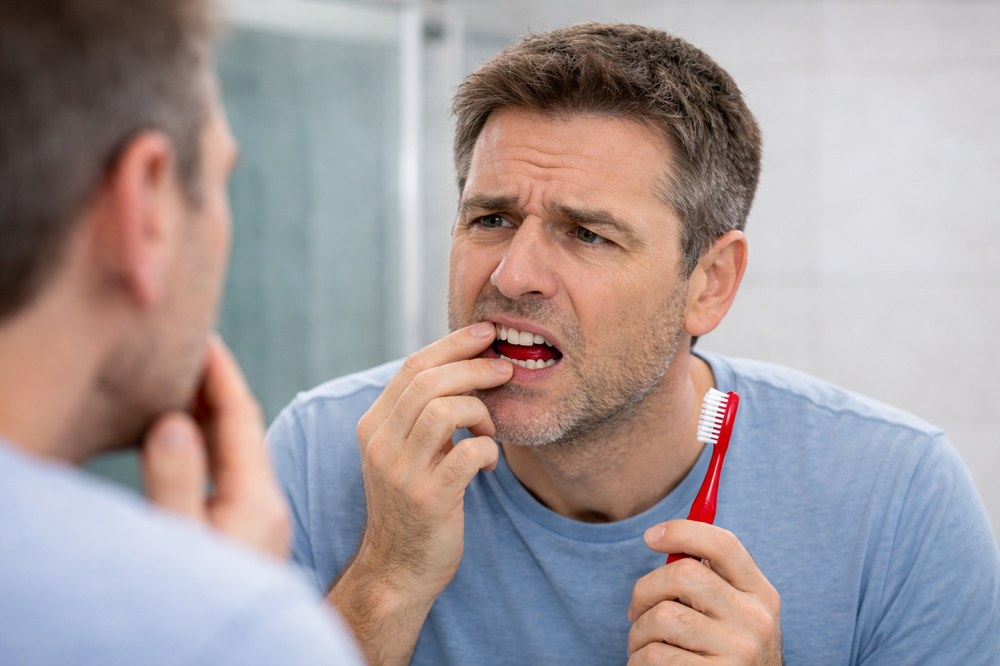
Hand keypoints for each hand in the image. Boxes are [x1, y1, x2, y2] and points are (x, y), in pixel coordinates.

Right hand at [140, 334, 290, 559]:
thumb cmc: (192, 610)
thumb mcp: (178, 543)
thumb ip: (175, 482)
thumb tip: (172, 421)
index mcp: (257, 500)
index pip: (240, 418)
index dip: (221, 374)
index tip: (202, 335)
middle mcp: (266, 506)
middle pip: (241, 431)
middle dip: (214, 389)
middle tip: (185, 351)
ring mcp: (259, 524)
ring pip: (234, 454)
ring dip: (208, 419)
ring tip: (177, 387)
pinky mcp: (245, 540)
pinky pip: (226, 475)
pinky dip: (205, 448)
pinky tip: (181, 447)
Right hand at [329, 322, 511, 665]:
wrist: (398, 568)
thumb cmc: (412, 503)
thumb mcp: (404, 453)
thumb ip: (420, 414)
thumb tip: (462, 366)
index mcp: (373, 426)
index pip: (412, 367)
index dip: (452, 344)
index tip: (486, 333)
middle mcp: (380, 444)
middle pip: (428, 381)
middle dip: (474, 367)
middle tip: (504, 370)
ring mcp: (401, 472)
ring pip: (443, 410)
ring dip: (479, 410)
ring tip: (489, 426)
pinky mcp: (428, 498)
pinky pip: (466, 453)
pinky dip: (487, 449)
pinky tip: (488, 461)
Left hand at [627, 520, 782, 664]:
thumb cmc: (726, 652)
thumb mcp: (734, 613)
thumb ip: (709, 579)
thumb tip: (664, 538)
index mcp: (761, 594)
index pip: (724, 544)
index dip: (682, 531)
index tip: (650, 536)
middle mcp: (756, 621)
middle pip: (683, 574)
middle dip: (645, 589)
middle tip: (636, 609)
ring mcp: (739, 653)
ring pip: (662, 617)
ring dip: (638, 631)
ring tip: (643, 644)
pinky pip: (655, 656)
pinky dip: (639, 659)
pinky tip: (648, 665)